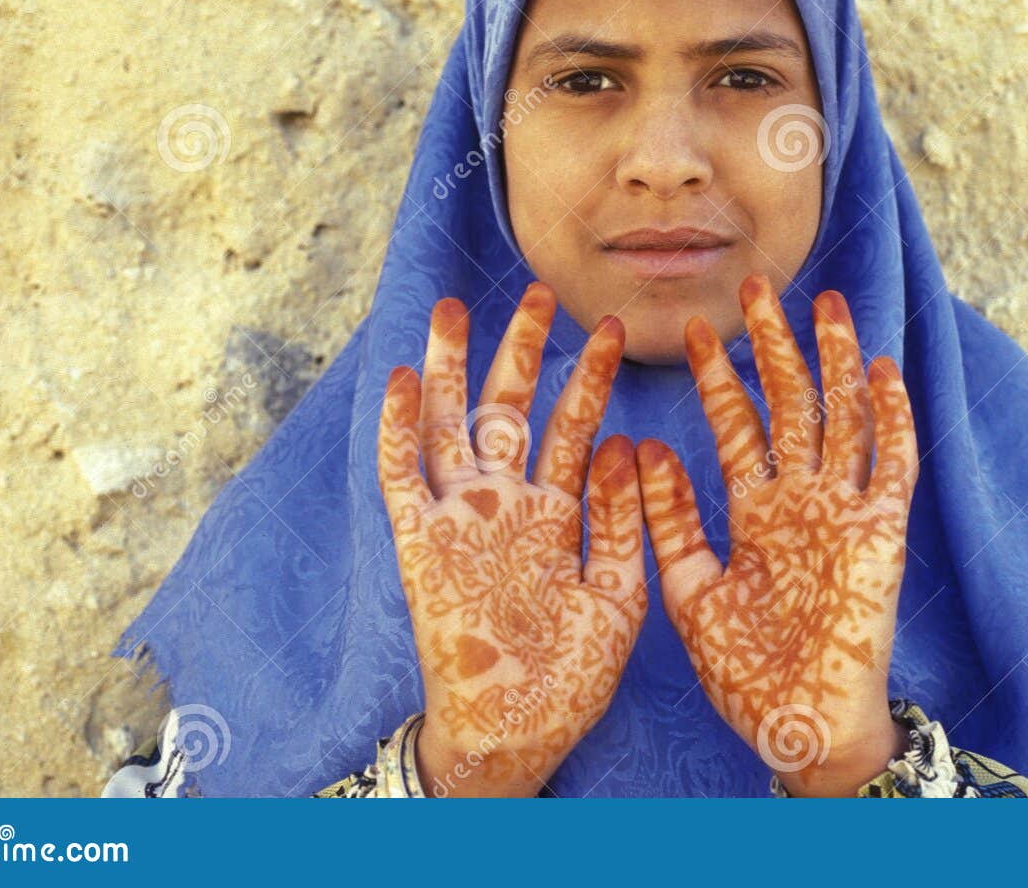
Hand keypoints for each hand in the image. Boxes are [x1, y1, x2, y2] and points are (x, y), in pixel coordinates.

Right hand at [378, 281, 648, 795]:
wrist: (517, 734)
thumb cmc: (572, 675)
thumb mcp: (618, 591)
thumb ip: (620, 519)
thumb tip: (626, 442)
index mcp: (554, 514)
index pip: (571, 429)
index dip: (588, 378)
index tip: (612, 328)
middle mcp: (505, 505)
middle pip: (507, 410)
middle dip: (520, 351)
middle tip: (537, 293)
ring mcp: (460, 521)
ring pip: (450, 428)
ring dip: (451, 370)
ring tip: (454, 310)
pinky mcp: (421, 546)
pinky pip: (403, 479)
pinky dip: (400, 431)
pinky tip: (406, 381)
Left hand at [636, 271, 919, 795]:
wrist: (801, 730)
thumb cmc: (745, 672)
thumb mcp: (689, 591)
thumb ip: (670, 522)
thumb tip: (645, 447)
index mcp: (756, 512)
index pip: (738, 427)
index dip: (721, 379)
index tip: (700, 330)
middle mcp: (802, 501)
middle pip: (791, 405)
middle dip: (776, 346)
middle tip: (760, 285)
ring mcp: (845, 513)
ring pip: (844, 419)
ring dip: (836, 362)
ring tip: (825, 303)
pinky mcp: (884, 535)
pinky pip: (893, 466)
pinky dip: (891, 419)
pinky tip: (883, 370)